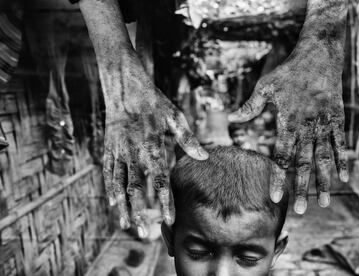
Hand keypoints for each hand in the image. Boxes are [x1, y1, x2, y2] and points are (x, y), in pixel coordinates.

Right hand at [103, 50, 207, 237]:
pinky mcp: (108, 149)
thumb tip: (204, 155)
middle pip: (137, 188)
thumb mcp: (174, 115)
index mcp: (152, 145)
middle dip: (141, 212)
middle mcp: (134, 152)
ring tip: (127, 226)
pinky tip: (113, 204)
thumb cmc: (153, 101)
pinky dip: (110, 189)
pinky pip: (108, 173)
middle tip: (144, 233)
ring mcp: (118, 151)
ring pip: (120, 184)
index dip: (165, 200)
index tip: (170, 220)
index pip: (161, 179)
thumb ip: (187, 138)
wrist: (124, 86)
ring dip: (123, 207)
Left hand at [229, 41, 348, 213]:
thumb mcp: (265, 86)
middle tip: (302, 211)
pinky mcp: (337, 118)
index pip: (282, 156)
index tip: (276, 198)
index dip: (279, 178)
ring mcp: (325, 123)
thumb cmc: (289, 71)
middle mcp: (308, 126)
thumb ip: (250, 106)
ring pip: (324, 158)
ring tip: (325, 202)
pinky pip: (340, 143)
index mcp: (289, 121)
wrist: (319, 54)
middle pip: (304, 163)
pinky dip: (342, 160)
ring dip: (324, 181)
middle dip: (303, 189)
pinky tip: (343, 178)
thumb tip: (230, 118)